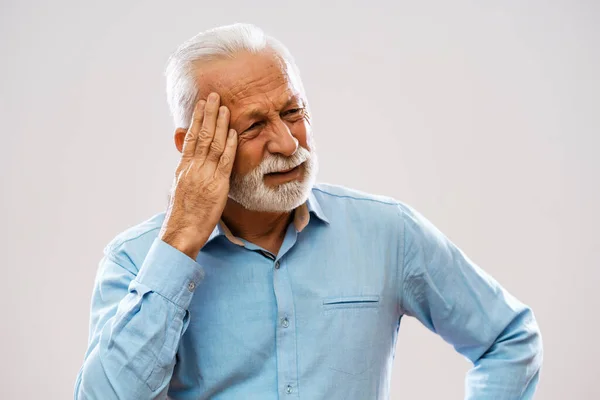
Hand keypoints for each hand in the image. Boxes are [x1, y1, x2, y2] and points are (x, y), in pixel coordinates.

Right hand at [159, 92, 236, 258]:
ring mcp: (204, 176)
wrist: (181, 233)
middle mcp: (192, 169)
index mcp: (183, 169)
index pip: (190, 138)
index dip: (196, 120)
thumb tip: (188, 162)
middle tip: (212, 95)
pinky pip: (224, 162)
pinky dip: (228, 146)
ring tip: (223, 106)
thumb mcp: (180, 190)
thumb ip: (187, 173)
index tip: (201, 105)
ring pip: (211, 144)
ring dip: (218, 124)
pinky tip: (233, 132)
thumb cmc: (182, 215)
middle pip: (200, 135)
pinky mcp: (216, 186)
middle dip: (207, 114)